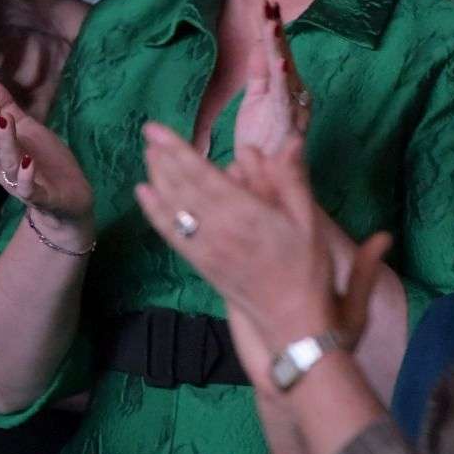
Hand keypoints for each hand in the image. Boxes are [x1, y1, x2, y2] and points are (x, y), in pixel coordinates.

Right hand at [0, 76, 92, 226]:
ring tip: (5, 119)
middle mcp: (4, 168)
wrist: (69, 200)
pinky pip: (29, 189)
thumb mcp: (26, 129)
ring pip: (8, 162)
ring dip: (6, 141)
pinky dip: (26, 176)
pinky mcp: (41, 197)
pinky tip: (28, 161)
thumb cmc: (45, 161)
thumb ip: (6, 106)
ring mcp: (20, 184)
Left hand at [135, 124, 389, 353]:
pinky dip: (154, 212)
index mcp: (246, 213)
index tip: (157, 129)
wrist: (293, 325)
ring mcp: (206, 249)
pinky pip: (171, 234)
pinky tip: (145, 196)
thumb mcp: (309, 221)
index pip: (203, 174)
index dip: (177, 150)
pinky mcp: (200, 265)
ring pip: (173, 208)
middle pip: (182, 187)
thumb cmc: (306, 270)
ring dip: (157, 179)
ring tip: (148, 156)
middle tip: (149, 134)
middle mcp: (219, 229)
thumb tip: (285, 140)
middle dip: (163, 158)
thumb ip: (292, 179)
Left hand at [233, 0, 311, 155]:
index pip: (276, 52)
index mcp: (285, 87)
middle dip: (275, 31)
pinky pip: (285, 100)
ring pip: (283, 72)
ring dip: (278, 48)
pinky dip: (284, 80)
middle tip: (269, 4)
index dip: (270, 29)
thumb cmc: (261, 140)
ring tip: (272, 25)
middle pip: (282, 56)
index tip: (265, 4)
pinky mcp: (289, 126)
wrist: (261, 179)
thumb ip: (259, 72)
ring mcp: (293, 110)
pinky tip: (281, 62)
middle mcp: (294, 95)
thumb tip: (258, 42)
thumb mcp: (256, 98)